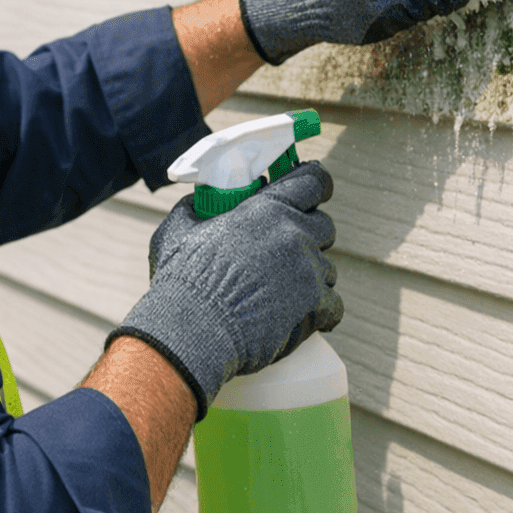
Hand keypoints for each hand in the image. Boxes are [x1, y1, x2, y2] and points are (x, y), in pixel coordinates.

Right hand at [108, 162, 341, 418]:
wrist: (193, 330)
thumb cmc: (183, 281)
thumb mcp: (177, 230)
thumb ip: (193, 209)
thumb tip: (197, 202)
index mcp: (267, 209)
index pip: (313, 181)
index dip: (315, 185)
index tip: (313, 193)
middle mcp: (294, 234)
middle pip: (325, 226)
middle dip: (311, 237)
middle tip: (286, 253)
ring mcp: (309, 271)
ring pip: (328, 269)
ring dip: (312, 278)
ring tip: (283, 294)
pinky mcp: (316, 306)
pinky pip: (335, 306)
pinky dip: (321, 313)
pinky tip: (303, 318)